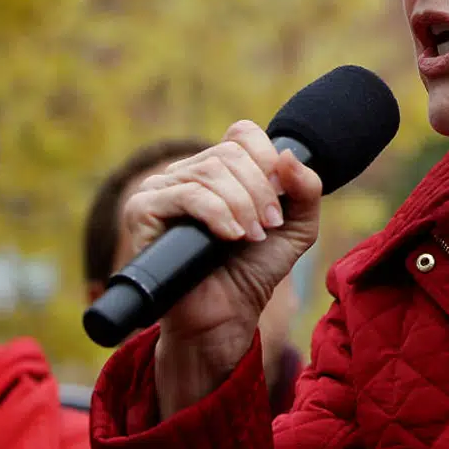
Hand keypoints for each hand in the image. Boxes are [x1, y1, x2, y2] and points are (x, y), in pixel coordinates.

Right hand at [120, 119, 320, 414]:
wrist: (226, 315)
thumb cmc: (256, 268)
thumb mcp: (298, 225)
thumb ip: (306, 188)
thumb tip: (286, 154)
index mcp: (218, 169)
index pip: (241, 134)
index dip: (267, 159)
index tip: (281, 196)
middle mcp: (186, 173)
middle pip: (229, 154)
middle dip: (260, 190)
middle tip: (269, 226)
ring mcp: (161, 190)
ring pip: (210, 171)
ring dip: (242, 205)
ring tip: (252, 236)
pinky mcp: (143, 211)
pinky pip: (186, 194)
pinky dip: (218, 213)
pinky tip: (231, 237)